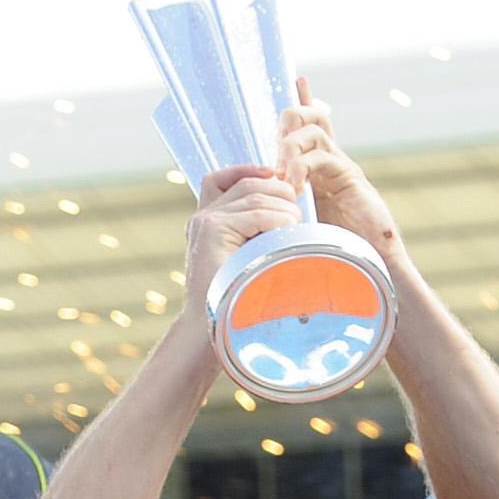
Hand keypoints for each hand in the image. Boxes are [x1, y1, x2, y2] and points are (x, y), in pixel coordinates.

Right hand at [182, 164, 300, 320]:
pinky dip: (278, 222)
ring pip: (257, 195)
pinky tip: (286, 237)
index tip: (279, 182)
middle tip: (297, 215)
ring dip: (284, 210)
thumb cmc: (235, 298)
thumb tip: (288, 209)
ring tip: (295, 231)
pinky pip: (257, 213)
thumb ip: (254, 234)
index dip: (252, 171)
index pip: (223, 178)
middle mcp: (202, 217)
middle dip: (279, 191)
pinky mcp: (212, 230)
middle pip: (249, 182)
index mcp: (206, 222)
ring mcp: (205, 222)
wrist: (211, 327)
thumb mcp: (246, 257)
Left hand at [277, 78, 402, 261]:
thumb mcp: (302, 230)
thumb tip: (269, 225)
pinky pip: (323, 156)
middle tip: (278, 142)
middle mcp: (332, 163)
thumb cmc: (334, 255)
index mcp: (319, 171)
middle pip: (314, 117)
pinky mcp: (349, 179)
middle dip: (292, 119)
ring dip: (291, 145)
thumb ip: (288, 218)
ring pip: (315, 132)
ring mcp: (341, 169)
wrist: (371, 269)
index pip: (312, 128)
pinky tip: (292, 185)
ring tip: (282, 173)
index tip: (298, 79)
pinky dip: (302, 165)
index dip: (303, 104)